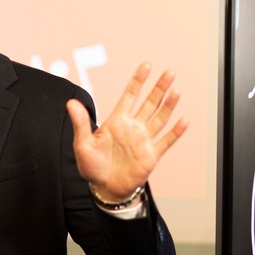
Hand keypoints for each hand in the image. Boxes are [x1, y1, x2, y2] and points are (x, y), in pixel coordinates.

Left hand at [67, 63, 189, 201]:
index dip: (138, 81)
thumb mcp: (82, 144)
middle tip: (169, 73)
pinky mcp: (151, 155)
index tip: (146, 66)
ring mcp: (144, 140)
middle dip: (159, 88)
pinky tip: (183, 120)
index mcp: (117, 121)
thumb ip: (80, 123)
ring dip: (168, 105)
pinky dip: (175, 132)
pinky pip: (166, 141)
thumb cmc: (91, 166)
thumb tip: (71, 102)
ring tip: (176, 90)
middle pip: (149, 103)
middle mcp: (133, 127)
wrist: (104, 188)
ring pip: (159, 118)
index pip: (130, 96)